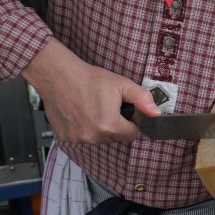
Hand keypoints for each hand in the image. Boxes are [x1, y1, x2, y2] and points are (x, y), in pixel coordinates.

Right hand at [22, 38, 158, 143]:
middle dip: (115, 125)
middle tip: (106, 107)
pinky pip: (81, 137)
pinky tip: (80, 113)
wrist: (58, 76)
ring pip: (98, 138)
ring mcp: (77, 139)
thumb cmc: (89, 79)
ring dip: (98, 128)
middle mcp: (93, 137)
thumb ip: (142, 99)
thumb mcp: (121, 84)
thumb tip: (156, 113)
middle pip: (115, 138)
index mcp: (110, 126)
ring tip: (92, 108)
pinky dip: (82, 128)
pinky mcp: (65, 137)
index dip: (131, 122)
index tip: (124, 111)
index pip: (132, 134)